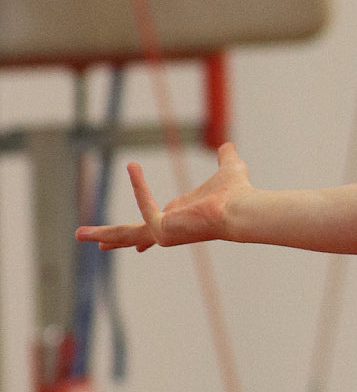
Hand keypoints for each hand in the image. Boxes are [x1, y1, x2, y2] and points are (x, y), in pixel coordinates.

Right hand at [75, 142, 252, 250]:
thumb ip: (225, 157)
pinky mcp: (162, 229)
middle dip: (112, 238)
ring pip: (126, 233)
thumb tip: (228, 145)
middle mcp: (171, 229)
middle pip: (134, 235)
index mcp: (181, 218)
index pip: (155, 225)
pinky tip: (133, 167)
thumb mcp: (229, 169)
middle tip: (89, 242)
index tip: (137, 246)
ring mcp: (165, 232)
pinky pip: (143, 204)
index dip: (144, 234)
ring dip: (102, 234)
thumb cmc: (239, 193)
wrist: (243, 208)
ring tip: (78, 235)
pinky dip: (138, 184)